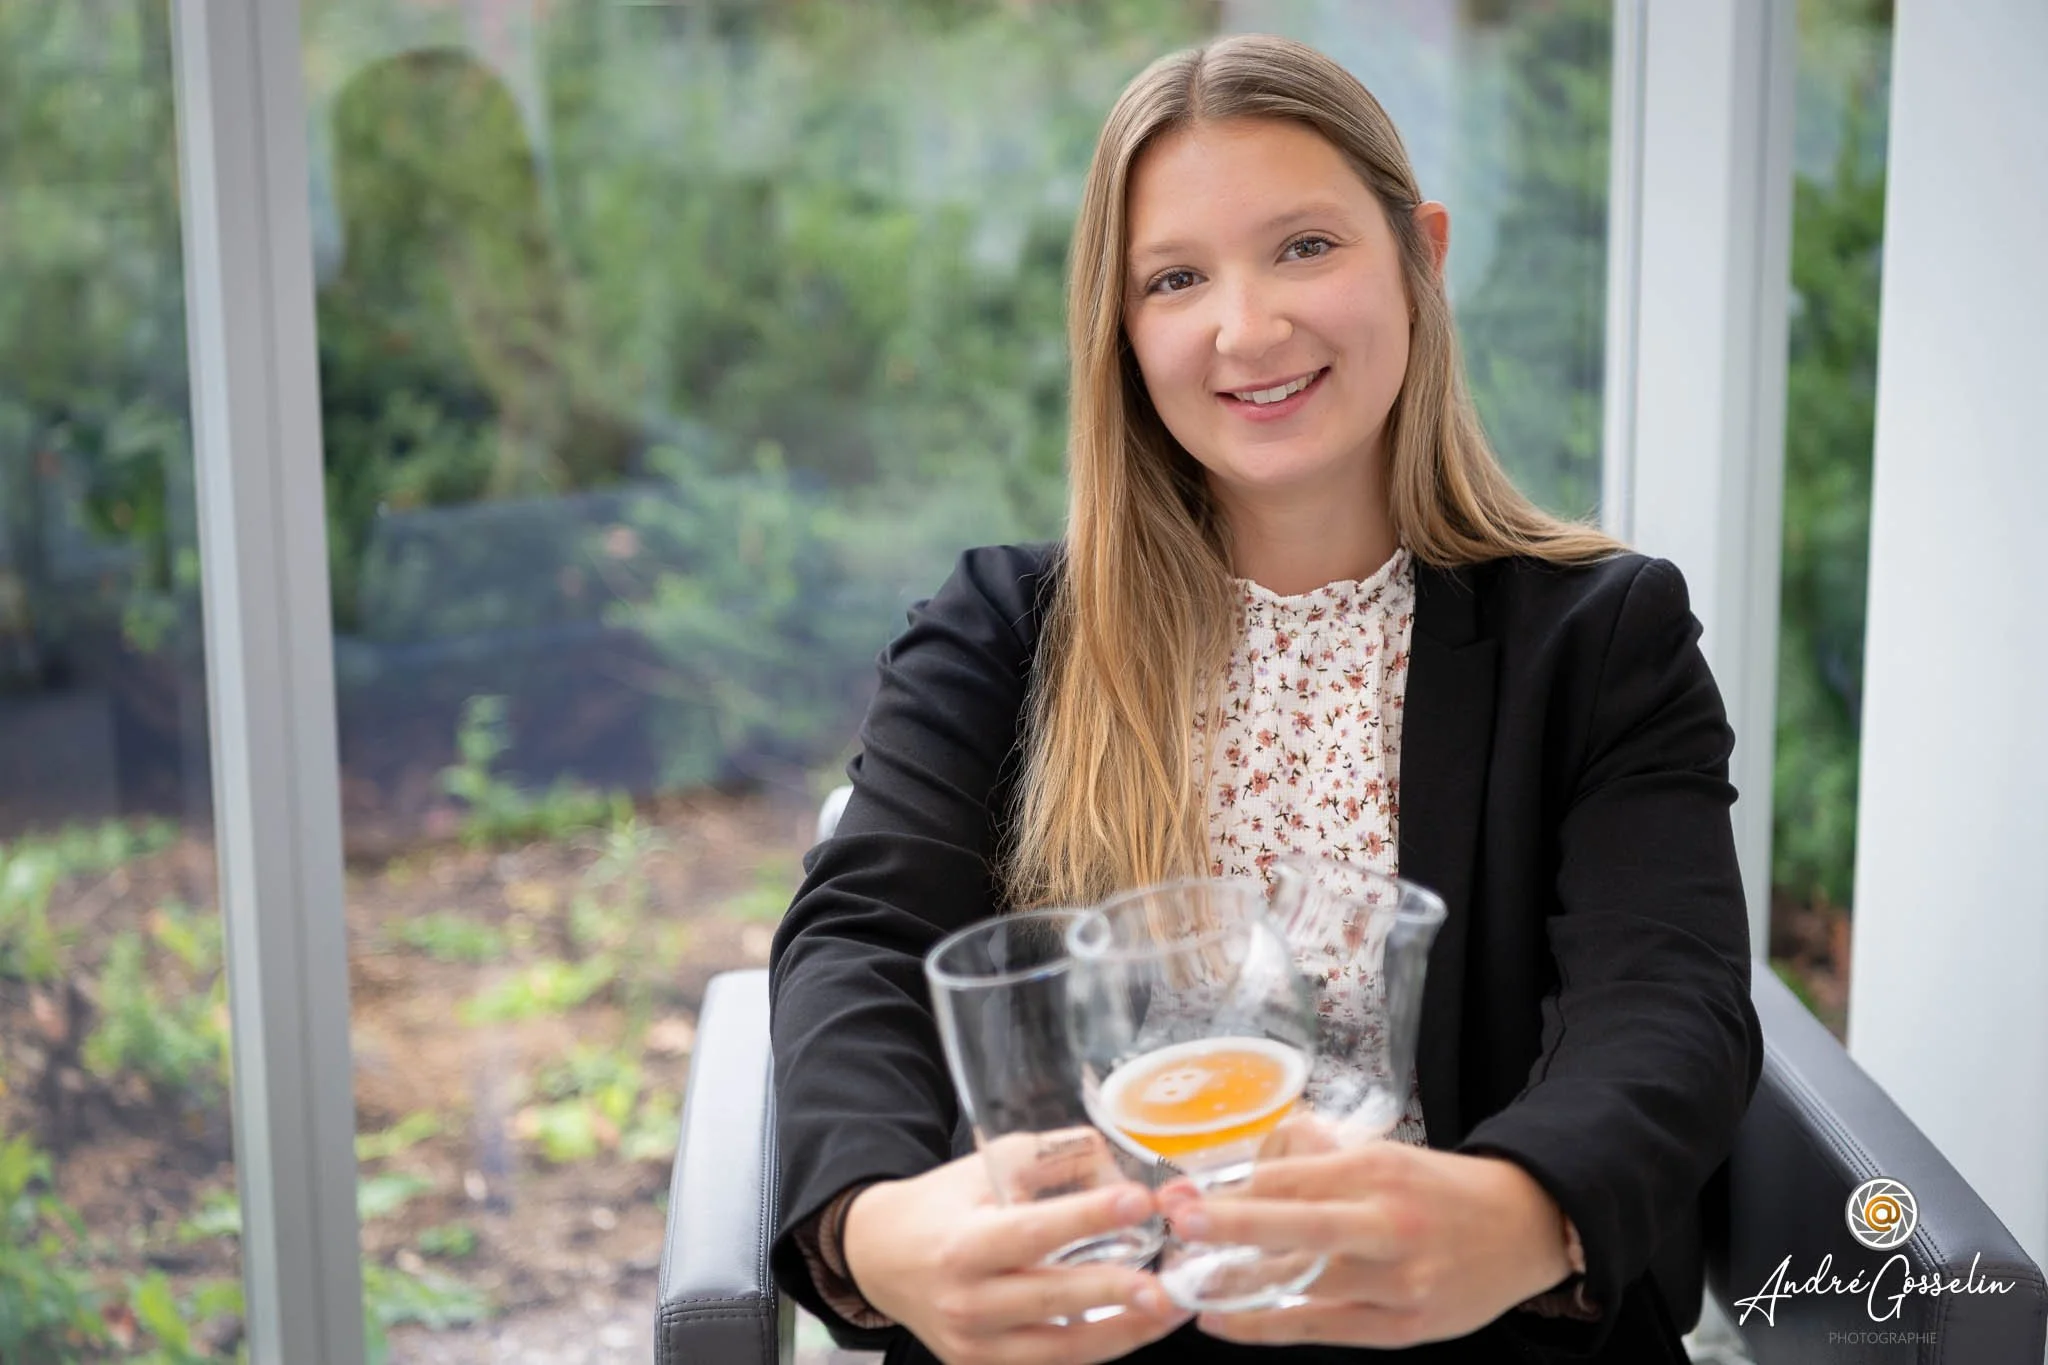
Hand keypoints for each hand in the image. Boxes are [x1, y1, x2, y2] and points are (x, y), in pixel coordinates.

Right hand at [842, 1142, 1190, 1363]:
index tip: (1138, 1200)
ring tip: (1169, 1310)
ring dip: (1123, 1332)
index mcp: (963, 1242)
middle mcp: (966, 1300)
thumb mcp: (986, 1166)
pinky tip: (1134, 1326)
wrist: (880, 1258)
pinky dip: (1098, 1348)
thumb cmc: (942, 1206)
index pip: (1032, 1231)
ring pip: (1061, 1350)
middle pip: (1051, 1299)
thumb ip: (1053, 1158)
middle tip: (1167, 1284)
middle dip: (1115, 1291)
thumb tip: (1121, 1158)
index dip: (1088, 1215)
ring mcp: (974, 1345)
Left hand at [1156, 1129, 1575, 1348]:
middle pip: (1302, 1224)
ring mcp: (1399, 1281)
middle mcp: (1389, 1224)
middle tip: (1180, 1221)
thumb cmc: (1438, 1190)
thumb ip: (1317, 1163)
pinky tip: (1224, 1321)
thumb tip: (1242, 1169)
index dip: (1232, 1187)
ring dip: (1237, 1286)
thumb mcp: (1383, 1157)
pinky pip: (1324, 1330)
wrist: (1524, 1229)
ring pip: (1306, 1285)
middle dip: (1235, 1223)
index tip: (1180, 1192)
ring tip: (1182, 1286)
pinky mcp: (1405, 1328)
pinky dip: (1268, 1327)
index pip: (1293, 1178)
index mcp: (1378, 1171)